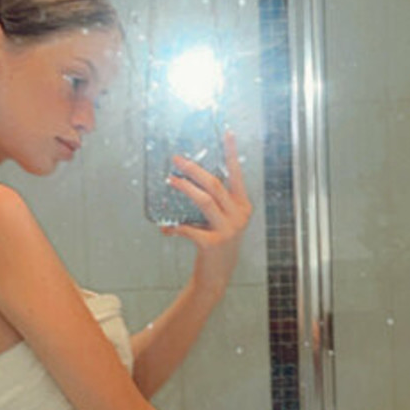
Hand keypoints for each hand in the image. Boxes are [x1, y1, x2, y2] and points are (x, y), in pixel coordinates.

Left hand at [161, 131, 252, 300]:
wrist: (217, 275)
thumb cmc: (216, 244)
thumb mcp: (221, 221)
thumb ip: (213, 203)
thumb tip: (189, 180)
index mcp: (242, 206)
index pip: (236, 175)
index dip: (231, 153)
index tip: (227, 133)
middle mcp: (239, 215)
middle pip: (214, 184)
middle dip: (193, 169)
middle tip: (177, 160)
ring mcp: (228, 229)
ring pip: (204, 200)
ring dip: (184, 188)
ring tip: (170, 181)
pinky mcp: (213, 243)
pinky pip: (189, 228)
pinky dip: (175, 226)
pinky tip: (166, 228)